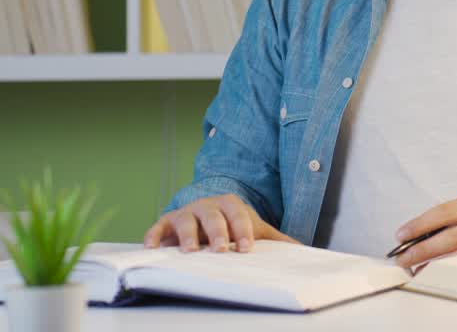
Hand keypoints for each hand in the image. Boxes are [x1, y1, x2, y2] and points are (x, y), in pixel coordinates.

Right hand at [143, 194, 298, 252]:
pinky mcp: (166, 222)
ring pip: (185, 220)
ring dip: (188, 235)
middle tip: (221, 249)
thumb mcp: (253, 229)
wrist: (205, 214)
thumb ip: (276, 240)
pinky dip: (154, 235)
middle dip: (218, 232)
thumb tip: (303, 249)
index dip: (243, 230)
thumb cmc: (231, 224)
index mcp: (231, 204)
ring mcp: (186, 213)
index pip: (239, 215)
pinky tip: (153, 247)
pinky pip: (158, 227)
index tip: (246, 248)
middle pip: (213, 216)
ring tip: (191, 251)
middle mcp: (207, 205)